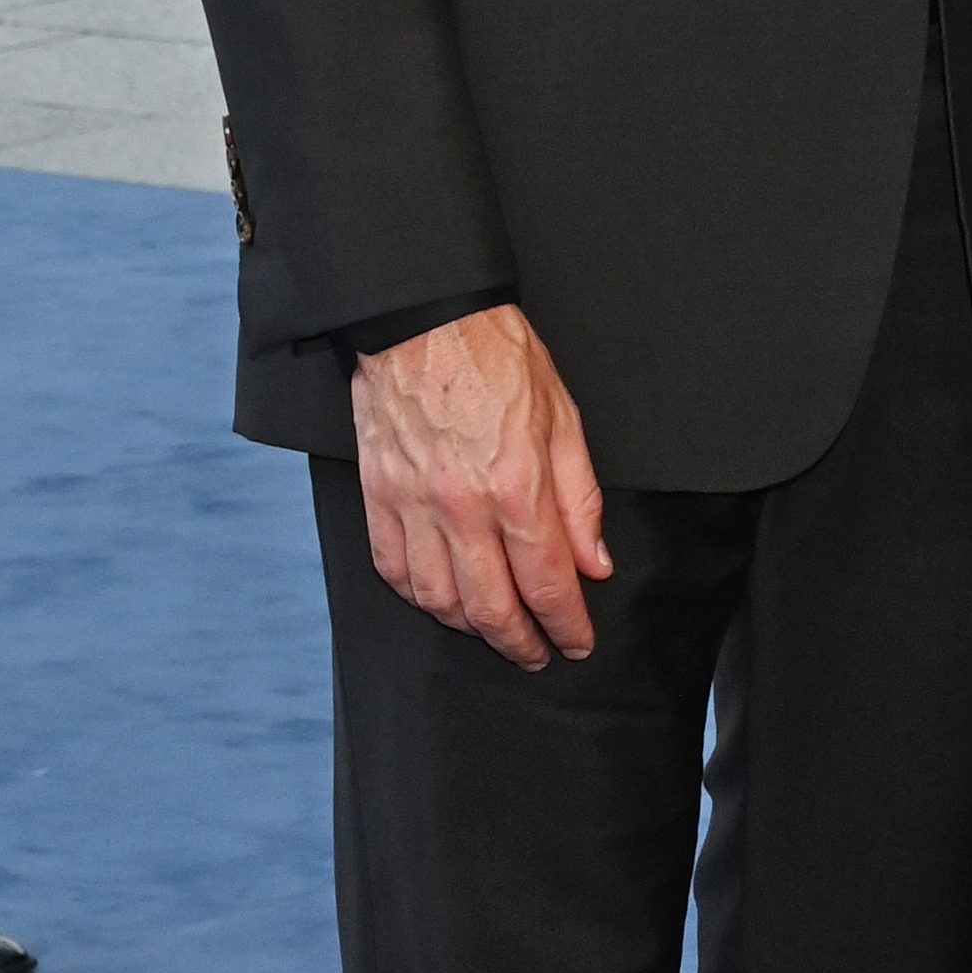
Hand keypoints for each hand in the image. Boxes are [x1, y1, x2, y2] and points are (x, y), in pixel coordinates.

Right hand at [350, 304, 610, 669]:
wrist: (425, 318)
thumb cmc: (499, 356)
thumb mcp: (562, 416)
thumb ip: (579, 497)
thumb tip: (593, 562)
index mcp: (516, 484)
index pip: (547, 582)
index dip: (566, 623)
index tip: (577, 642)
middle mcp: (462, 507)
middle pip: (492, 608)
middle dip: (521, 642)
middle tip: (539, 654)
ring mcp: (413, 506)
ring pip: (439, 600)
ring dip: (470, 628)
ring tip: (495, 631)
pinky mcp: (378, 497)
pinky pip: (393, 571)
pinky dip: (419, 597)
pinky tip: (441, 599)